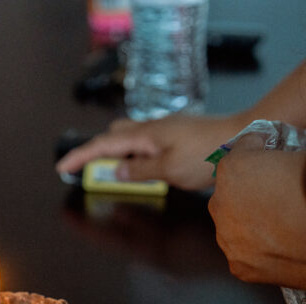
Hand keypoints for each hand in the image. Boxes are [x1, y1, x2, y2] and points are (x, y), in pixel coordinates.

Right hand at [55, 114, 244, 190]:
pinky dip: (135, 154)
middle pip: (113, 135)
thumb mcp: (170, 169)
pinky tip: (144, 168)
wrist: (244, 137)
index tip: (62, 167)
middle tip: (90, 171)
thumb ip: (140, 172)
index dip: (80, 156)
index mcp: (145, 135)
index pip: (103, 145)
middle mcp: (152, 128)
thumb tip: (115, 173)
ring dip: (117, 153)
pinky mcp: (177, 135)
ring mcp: (166, 130)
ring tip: (117, 174)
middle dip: (97, 151)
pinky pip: (146, 142)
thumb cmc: (209, 154)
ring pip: (130, 137)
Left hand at [208, 146, 305, 283]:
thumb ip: (280, 159)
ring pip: (233, 226)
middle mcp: (219, 203)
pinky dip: (259, 250)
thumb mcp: (304, 155)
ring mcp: (226, 238)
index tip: (271, 152)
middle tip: (277, 195)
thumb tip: (283, 165)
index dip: (260, 149)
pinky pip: (244, 253)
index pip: (242, 150)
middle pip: (229, 191)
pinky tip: (281, 248)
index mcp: (232, 168)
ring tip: (281, 225)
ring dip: (250, 222)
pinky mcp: (238, 265)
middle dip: (248, 189)